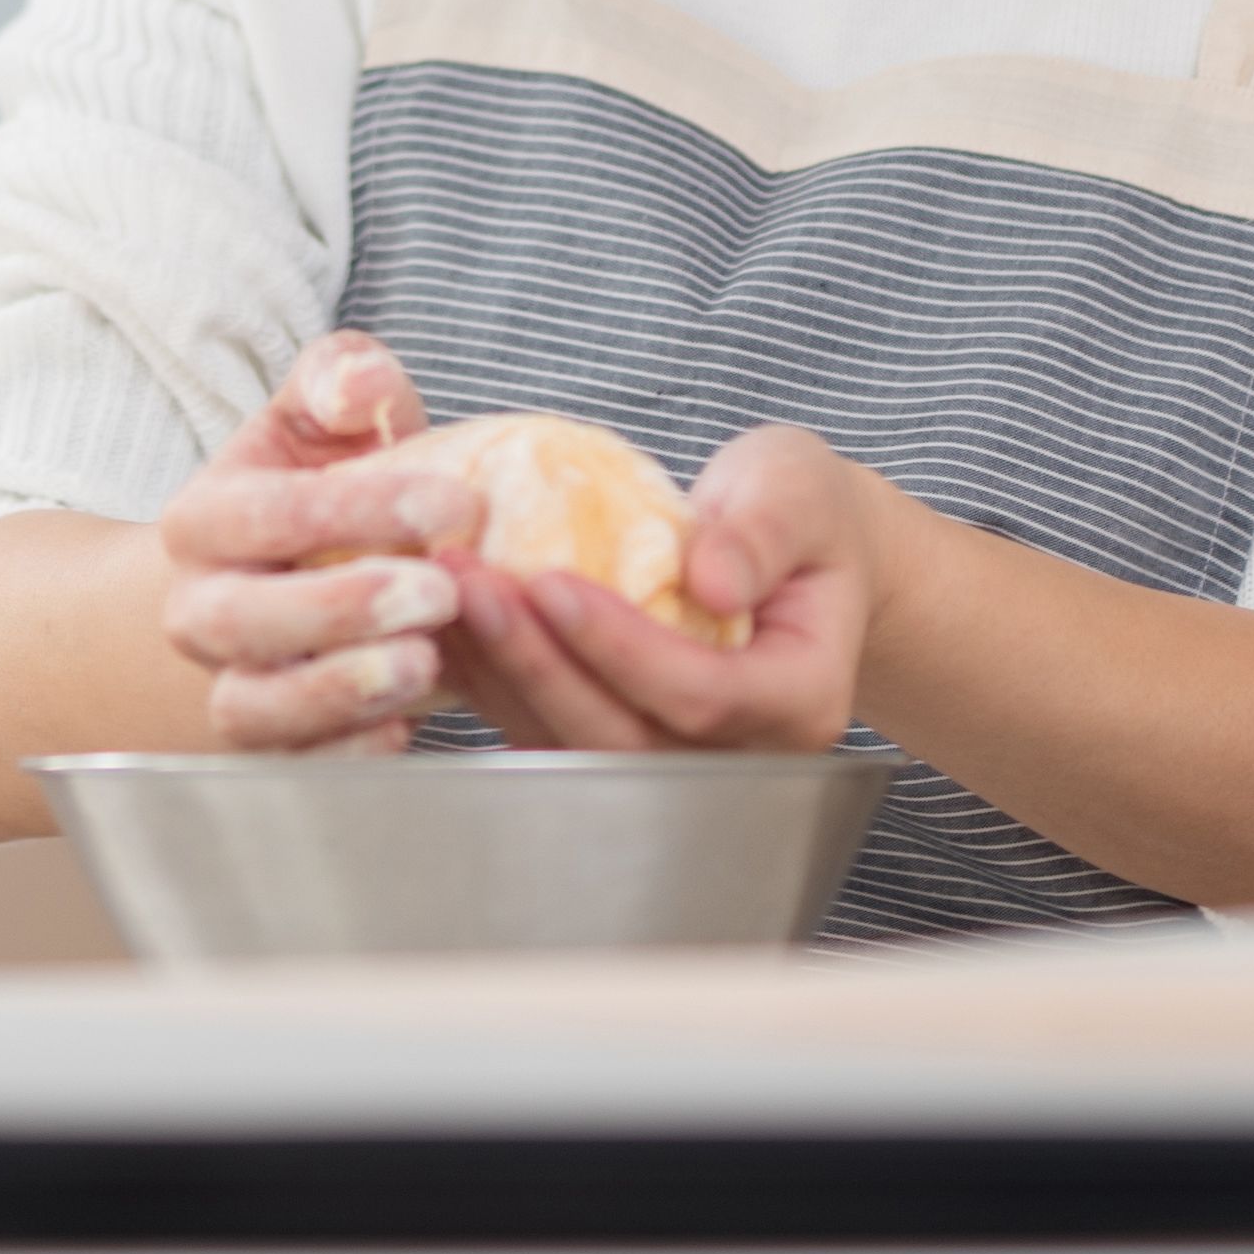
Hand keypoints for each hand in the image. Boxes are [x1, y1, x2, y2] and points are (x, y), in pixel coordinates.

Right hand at [143, 332, 482, 752]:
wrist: (278, 583)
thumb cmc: (320, 486)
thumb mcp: (322, 418)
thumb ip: (340, 378)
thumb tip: (361, 386)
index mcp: (205, 518)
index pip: (266, 513)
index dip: (356, 508)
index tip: (454, 503)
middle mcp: (200, 608)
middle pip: (240, 619)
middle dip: (340, 608)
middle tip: (438, 591)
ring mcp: (229, 683)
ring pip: (254, 706)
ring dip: (338, 692)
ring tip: (424, 665)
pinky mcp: (270, 747)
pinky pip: (292, 767)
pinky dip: (344, 756)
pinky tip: (404, 730)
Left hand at [447, 424, 883, 754]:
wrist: (800, 555)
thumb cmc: (803, 515)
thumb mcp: (800, 492)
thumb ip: (764, 530)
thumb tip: (710, 581)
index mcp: (800, 699)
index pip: (701, 696)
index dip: (620, 648)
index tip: (551, 582)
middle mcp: (741, 755)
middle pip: (623, 741)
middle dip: (539, 666)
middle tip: (472, 583)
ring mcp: (680, 762)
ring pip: (573, 749)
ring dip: (502, 676)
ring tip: (450, 592)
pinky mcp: (624, 743)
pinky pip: (549, 732)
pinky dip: (494, 683)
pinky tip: (451, 625)